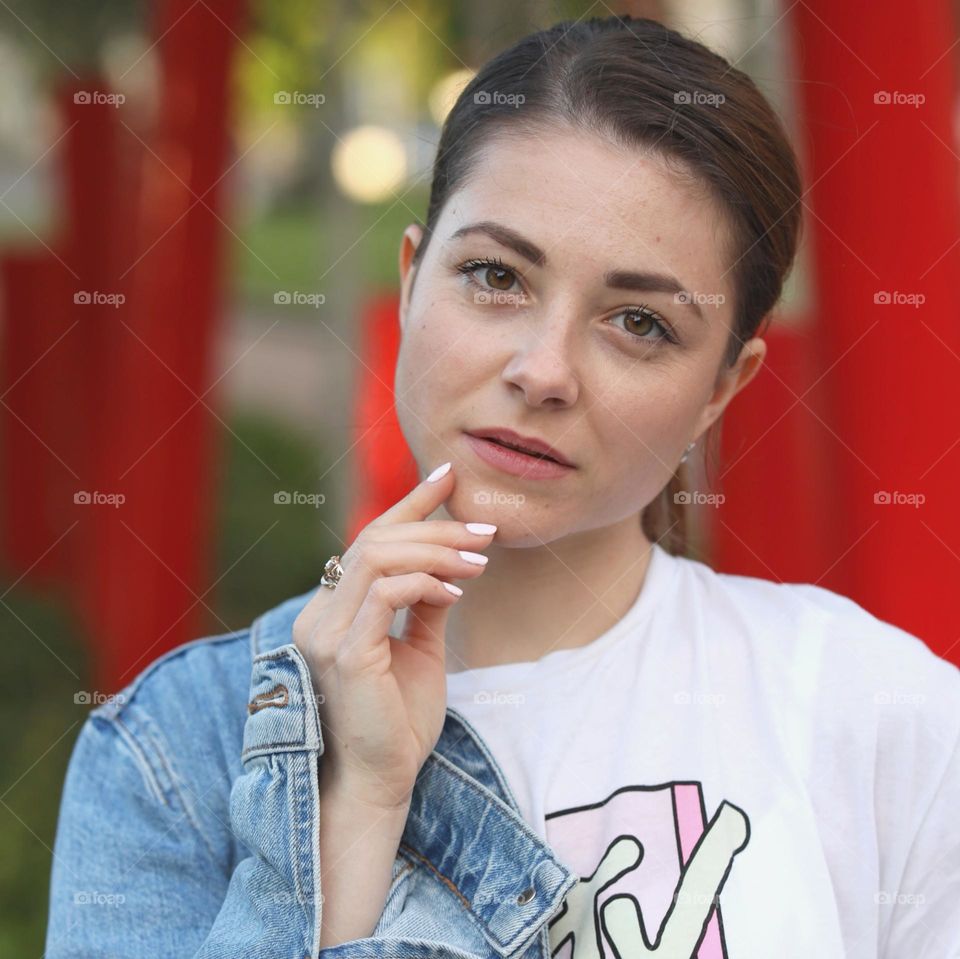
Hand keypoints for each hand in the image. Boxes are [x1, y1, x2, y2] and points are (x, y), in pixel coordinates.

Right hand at [293, 461, 494, 807]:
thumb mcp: (418, 650)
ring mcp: (327, 632)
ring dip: (437, 551)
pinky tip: (457, 593)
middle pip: (376, 539)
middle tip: (485, 531)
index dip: (409, 503)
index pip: (370, 539)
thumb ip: (425, 604)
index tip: (449, 477)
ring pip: (379, 556)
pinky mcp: (346, 652)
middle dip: (436, 526)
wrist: (381, 782)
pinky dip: (426, 583)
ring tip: (480, 562)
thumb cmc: (397, 720)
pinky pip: (386, 593)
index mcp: (332, 609)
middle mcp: (319, 613)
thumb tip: (450, 566)